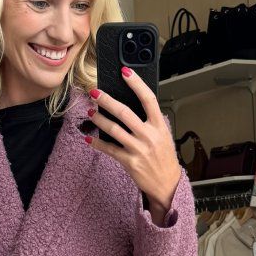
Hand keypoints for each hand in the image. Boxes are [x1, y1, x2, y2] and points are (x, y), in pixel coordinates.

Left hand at [84, 69, 182, 215]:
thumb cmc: (163, 157)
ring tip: (90, 112)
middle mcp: (149, 135)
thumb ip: (149, 122)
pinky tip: (88, 139)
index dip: (136, 84)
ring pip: (114, 129)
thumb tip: (131, 106)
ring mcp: (138, 149)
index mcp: (159, 125)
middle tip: (94, 92)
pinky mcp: (129, 162)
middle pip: (125, 112)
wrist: (167, 184)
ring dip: (98, 119)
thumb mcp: (163, 135)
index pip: (148, 99)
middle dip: (107, 100)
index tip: (125, 71)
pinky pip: (109, 149)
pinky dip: (97, 143)